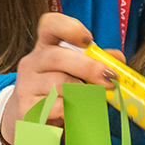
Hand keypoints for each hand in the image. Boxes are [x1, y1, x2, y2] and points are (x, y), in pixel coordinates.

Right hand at [0, 13, 124, 144]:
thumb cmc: (59, 89)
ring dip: (84, 93)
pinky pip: (57, 107)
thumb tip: (118, 59)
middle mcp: (32, 62)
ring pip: (60, 84)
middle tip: (110, 79)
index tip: (88, 40)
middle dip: (89, 68)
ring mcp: (26, 85)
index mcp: (46, 46)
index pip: (50, 25)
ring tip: (93, 100)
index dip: (69, 28)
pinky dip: (72, 110)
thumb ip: (97, 62)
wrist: (30, 119)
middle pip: (59, 57)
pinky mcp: (27, 109)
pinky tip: (74, 112)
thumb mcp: (76, 71)